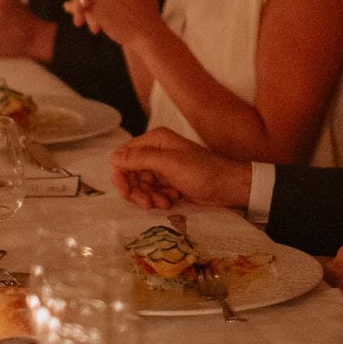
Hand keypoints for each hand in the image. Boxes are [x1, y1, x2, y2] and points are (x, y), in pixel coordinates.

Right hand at [108, 128, 250, 209]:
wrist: (228, 187)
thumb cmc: (203, 172)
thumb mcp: (169, 164)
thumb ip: (140, 159)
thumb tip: (114, 157)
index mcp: (155, 140)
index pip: (123, 155)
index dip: (121, 175)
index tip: (126, 192)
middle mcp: (156, 151)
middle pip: (130, 173)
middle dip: (137, 191)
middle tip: (147, 204)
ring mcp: (162, 167)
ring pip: (140, 185)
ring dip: (148, 197)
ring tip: (164, 202)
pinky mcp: (168, 181)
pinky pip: (152, 191)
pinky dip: (158, 198)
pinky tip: (171, 201)